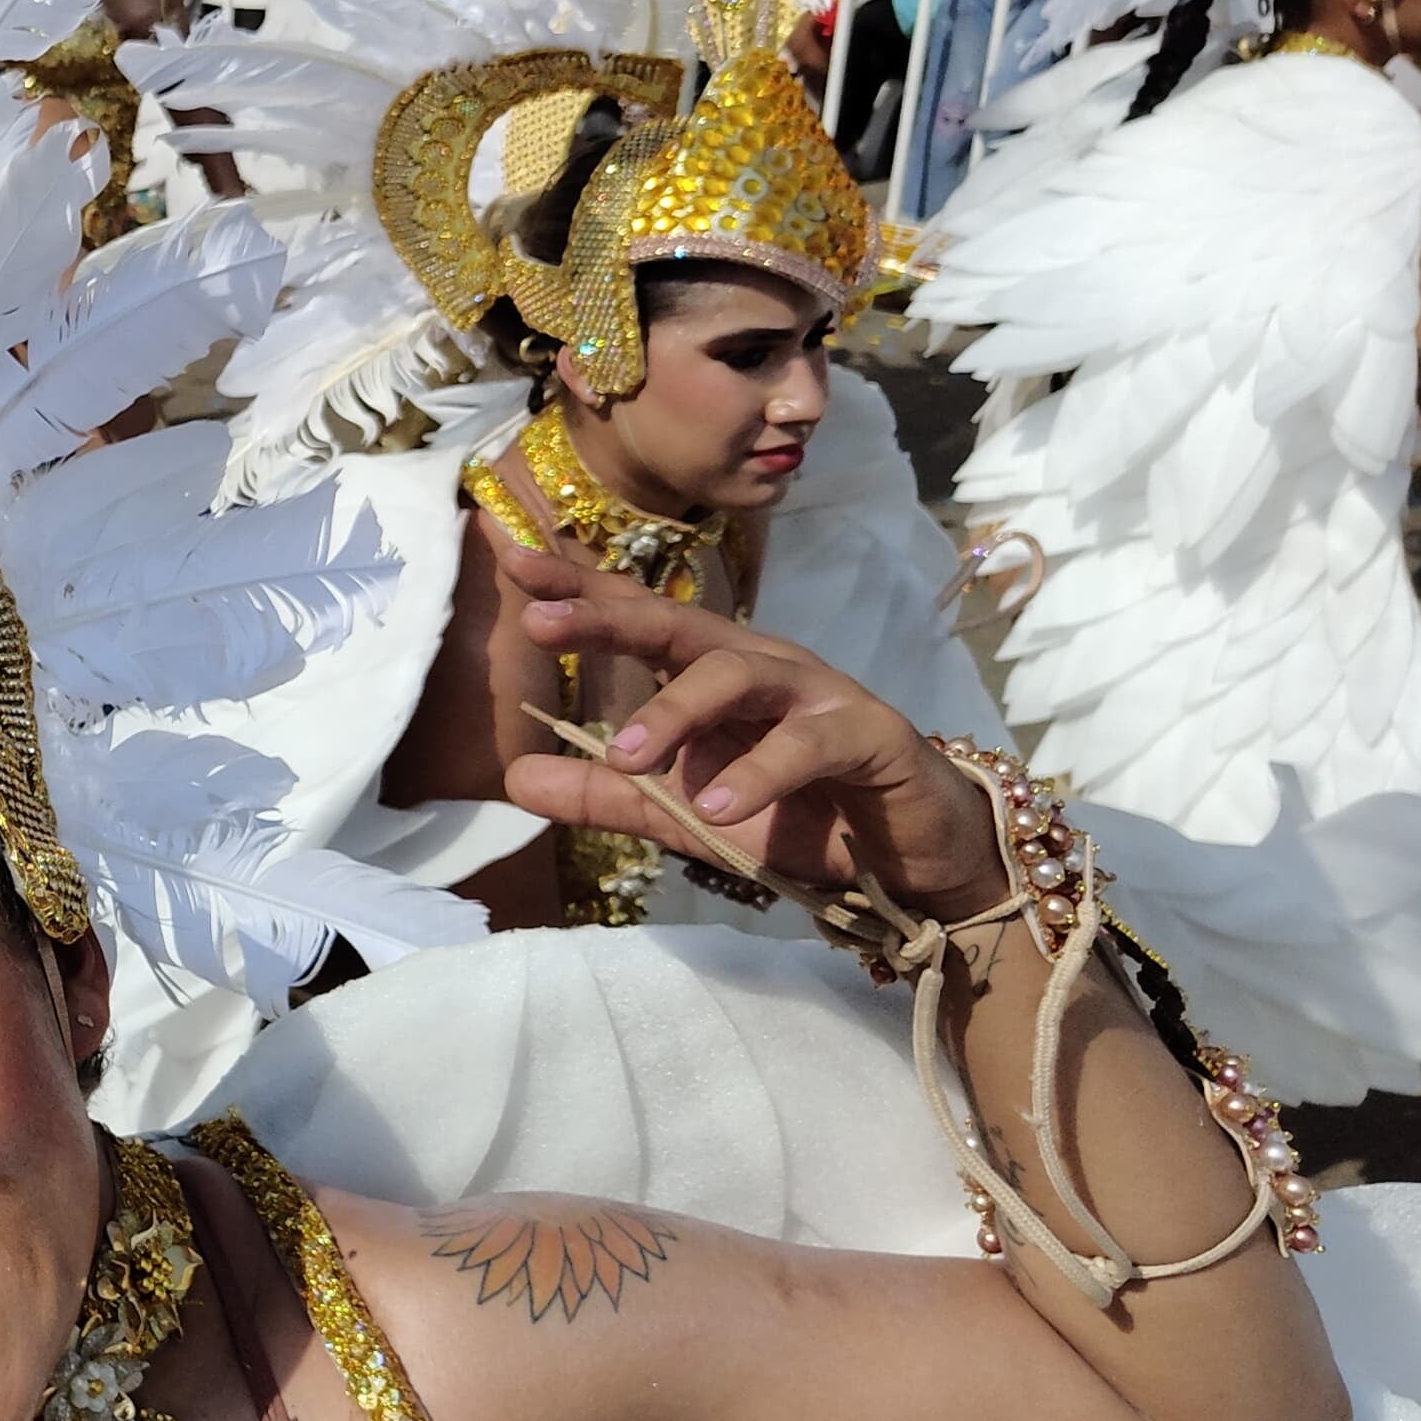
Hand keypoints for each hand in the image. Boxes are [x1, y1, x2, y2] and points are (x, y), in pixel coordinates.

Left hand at [486, 531, 1002, 916]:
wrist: (909, 861)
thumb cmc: (796, 816)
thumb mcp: (683, 812)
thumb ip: (603, 797)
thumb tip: (513, 779)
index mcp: (713, 673)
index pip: (640, 617)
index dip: (579, 587)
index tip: (511, 560)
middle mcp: (762, 667)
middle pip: (679, 623)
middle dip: (608, 615)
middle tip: (540, 620)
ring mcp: (817, 694)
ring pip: (738, 675)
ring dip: (674, 711)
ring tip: (626, 758)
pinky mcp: (871, 734)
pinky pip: (808, 743)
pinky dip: (762, 772)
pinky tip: (720, 805)